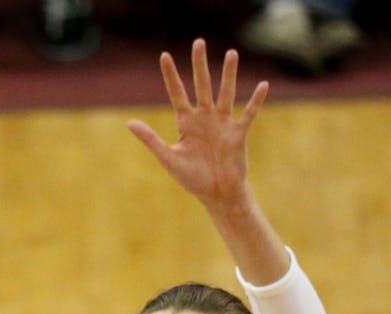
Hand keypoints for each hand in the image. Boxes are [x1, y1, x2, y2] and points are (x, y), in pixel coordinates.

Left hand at [127, 39, 267, 208]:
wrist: (216, 193)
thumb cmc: (191, 178)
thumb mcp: (168, 158)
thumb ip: (151, 139)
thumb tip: (128, 122)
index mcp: (185, 122)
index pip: (176, 93)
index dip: (171, 75)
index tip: (164, 55)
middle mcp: (204, 118)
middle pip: (201, 85)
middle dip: (199, 65)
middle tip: (198, 42)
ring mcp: (222, 123)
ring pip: (225, 93)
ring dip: (228, 75)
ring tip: (231, 53)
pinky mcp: (238, 133)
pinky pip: (248, 113)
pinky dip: (255, 100)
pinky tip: (262, 85)